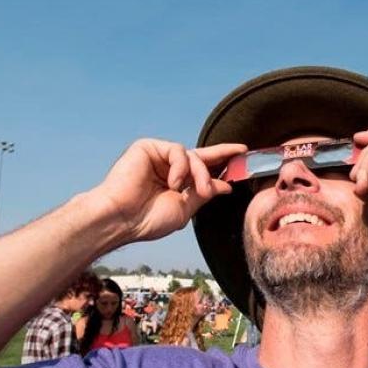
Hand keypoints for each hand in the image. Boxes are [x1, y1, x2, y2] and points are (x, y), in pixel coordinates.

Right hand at [95, 139, 246, 242]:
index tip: (244, 153)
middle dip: (222, 159)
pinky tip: (174, 183)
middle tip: (239, 162)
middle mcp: (167, 167)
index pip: (203, 167)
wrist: (123, 219)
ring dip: (201, 174)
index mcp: (176, 182)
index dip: (224, 160)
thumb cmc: (148, 219)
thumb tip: (226, 185)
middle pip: (201, 157)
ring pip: (192, 155)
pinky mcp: (147, 147)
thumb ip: (204, 194)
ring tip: (198, 191)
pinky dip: (181, 167)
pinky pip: (177, 151)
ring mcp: (157, 156)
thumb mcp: (185, 209)